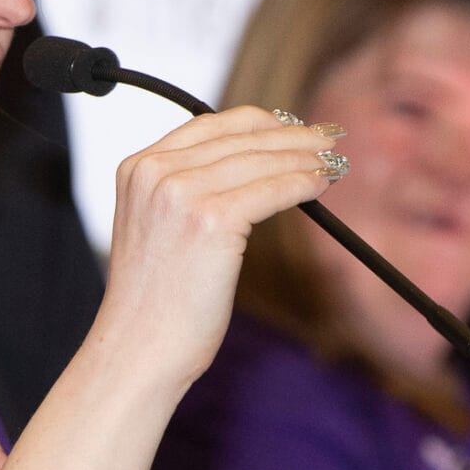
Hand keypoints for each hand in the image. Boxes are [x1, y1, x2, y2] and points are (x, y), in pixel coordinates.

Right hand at [93, 106, 343, 393]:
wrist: (140, 347)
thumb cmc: (155, 302)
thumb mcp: (158, 228)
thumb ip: (186, 191)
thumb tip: (253, 168)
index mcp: (137, 168)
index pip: (208, 124)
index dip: (257, 122)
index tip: (289, 126)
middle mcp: (155, 172)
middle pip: (238, 137)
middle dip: (290, 136)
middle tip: (326, 138)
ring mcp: (180, 193)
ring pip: (260, 160)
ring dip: (304, 157)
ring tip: (332, 161)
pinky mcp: (211, 220)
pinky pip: (272, 189)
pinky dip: (303, 183)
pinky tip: (320, 183)